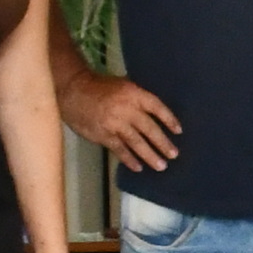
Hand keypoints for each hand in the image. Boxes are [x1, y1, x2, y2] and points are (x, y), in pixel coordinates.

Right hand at [63, 69, 181, 172]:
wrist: (74, 90)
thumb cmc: (100, 87)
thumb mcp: (124, 85)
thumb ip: (139, 99)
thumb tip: (156, 113)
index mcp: (134, 94)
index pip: (157, 107)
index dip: (169, 119)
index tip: (179, 131)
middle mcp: (127, 109)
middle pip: (150, 129)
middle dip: (163, 143)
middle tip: (173, 155)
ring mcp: (115, 124)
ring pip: (137, 143)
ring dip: (150, 155)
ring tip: (161, 166)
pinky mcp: (103, 135)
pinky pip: (120, 150)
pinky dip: (129, 159)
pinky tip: (138, 167)